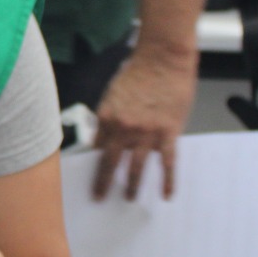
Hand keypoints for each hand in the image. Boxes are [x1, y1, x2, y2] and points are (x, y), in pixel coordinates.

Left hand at [91, 44, 196, 200]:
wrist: (163, 57)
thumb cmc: (139, 71)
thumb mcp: (114, 93)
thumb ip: (111, 117)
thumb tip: (106, 137)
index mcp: (106, 117)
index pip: (97, 147)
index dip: (94, 163)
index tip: (90, 176)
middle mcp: (122, 129)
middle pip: (109, 162)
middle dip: (103, 183)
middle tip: (99, 198)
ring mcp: (145, 133)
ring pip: (135, 167)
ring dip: (131, 186)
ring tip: (129, 199)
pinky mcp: (168, 133)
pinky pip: (167, 163)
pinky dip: (167, 181)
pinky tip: (166, 195)